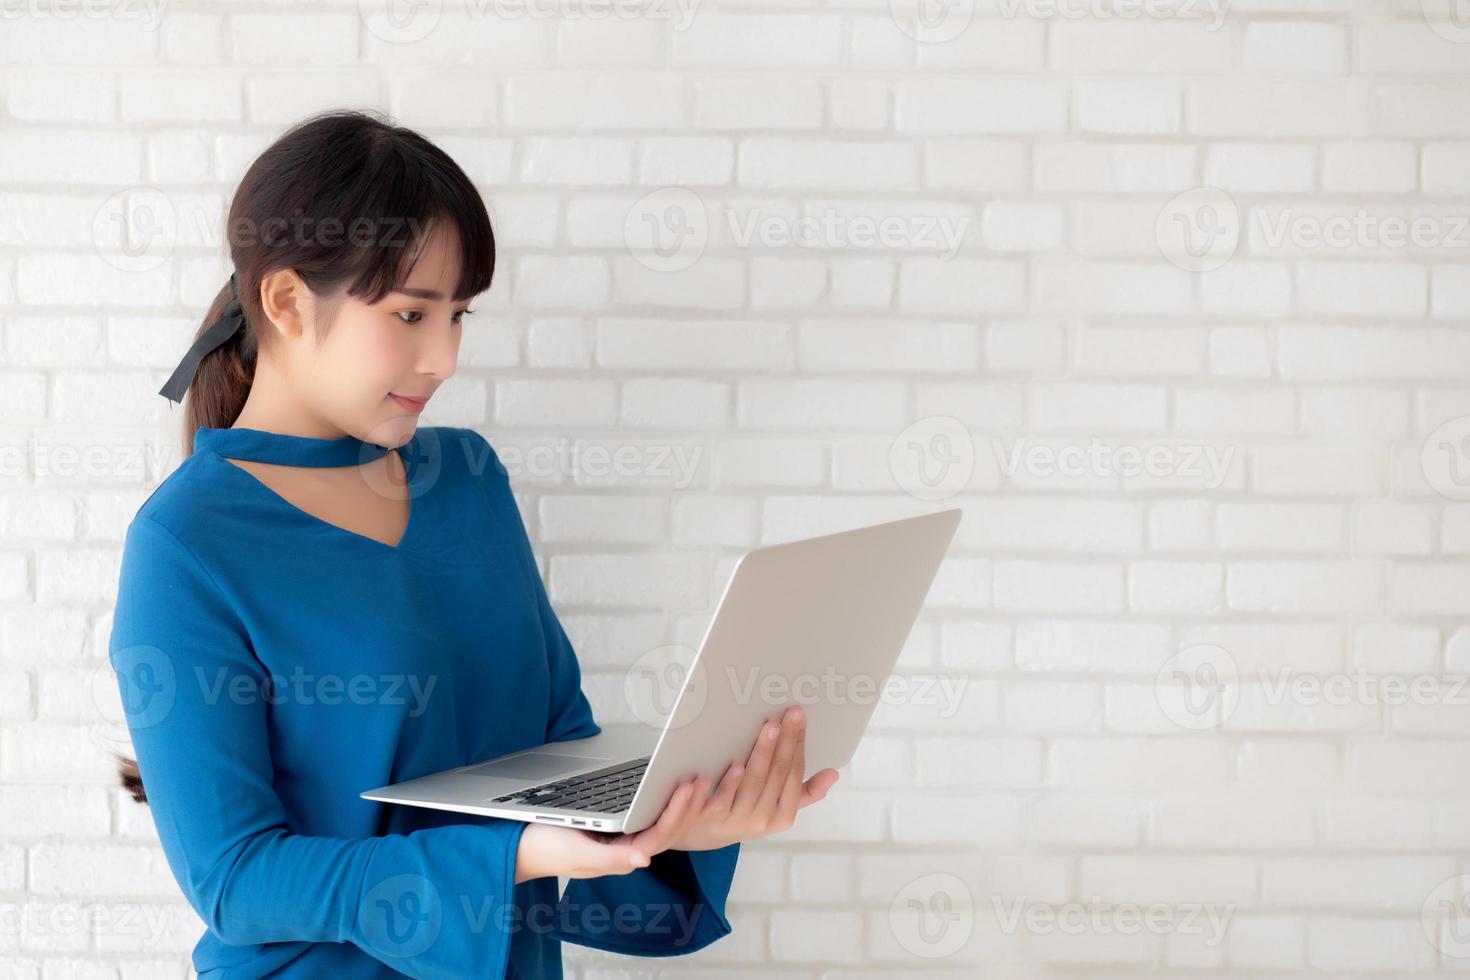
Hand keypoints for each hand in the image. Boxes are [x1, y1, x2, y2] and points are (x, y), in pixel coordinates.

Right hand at [512, 773, 712, 882]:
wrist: (517, 845)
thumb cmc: (542, 849)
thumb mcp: (574, 854)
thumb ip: (608, 859)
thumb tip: (644, 861)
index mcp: (620, 857)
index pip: (658, 835)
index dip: (677, 812)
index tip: (689, 787)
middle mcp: (626, 848)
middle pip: (668, 828)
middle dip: (690, 804)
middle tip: (708, 776)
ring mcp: (622, 837)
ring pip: (662, 819)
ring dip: (684, 801)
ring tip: (703, 777)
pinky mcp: (616, 824)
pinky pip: (649, 811)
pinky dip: (667, 797)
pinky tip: (679, 782)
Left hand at [666, 704, 838, 851]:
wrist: (700, 836)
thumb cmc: (744, 813)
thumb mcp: (777, 810)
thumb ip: (804, 793)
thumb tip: (834, 774)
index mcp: (782, 816)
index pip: (794, 775)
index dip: (798, 746)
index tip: (799, 719)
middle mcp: (761, 819)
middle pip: (776, 775)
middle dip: (785, 742)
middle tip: (789, 714)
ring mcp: (735, 820)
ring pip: (752, 782)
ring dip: (762, 754)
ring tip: (768, 729)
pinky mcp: (710, 818)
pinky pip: (722, 800)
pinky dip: (729, 782)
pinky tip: (735, 764)